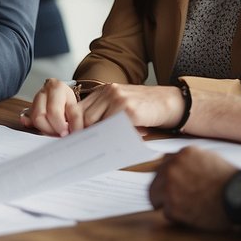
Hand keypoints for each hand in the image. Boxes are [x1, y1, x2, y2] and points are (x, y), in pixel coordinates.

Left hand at [21, 81, 184, 135]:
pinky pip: (112, 128)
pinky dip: (110, 138)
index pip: (78, 108)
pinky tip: (113, 145)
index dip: (72, 126)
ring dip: (94, 138)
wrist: (169, 102)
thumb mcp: (120, 107)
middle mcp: (108, 92)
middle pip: (82, 116)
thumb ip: (103, 115)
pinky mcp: (129, 110)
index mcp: (103, 92)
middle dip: (80, 134)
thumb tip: (82, 136)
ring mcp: (118, 100)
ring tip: (96, 149)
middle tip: (80, 149)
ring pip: (94, 122)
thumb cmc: (144, 109)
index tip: (70, 140)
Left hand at [148, 147, 237, 231]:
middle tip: (169, 201)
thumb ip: (191, 160)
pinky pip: (165, 213)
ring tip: (178, 209)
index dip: (166, 177)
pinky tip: (189, 216)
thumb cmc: (231, 181)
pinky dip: (176, 217)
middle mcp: (172, 168)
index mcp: (182, 154)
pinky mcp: (172, 207)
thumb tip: (177, 164)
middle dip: (161, 191)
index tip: (169, 185)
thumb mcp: (211, 159)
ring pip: (154, 196)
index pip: (163, 165)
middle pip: (154, 181)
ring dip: (164, 203)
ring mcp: (170, 187)